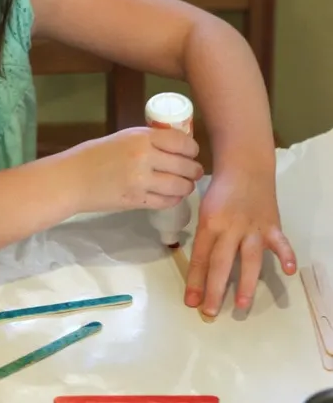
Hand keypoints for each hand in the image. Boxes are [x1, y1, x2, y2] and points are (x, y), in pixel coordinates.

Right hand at [67, 127, 203, 213]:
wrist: (72, 178)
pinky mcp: (136, 201)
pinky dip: (173, 199)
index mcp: (142, 137)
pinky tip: (172, 196)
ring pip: (179, 186)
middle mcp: (145, 158)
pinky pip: (166, 202)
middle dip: (194, 170)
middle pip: (185, 166)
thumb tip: (175, 146)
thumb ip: (148, 141)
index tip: (193, 153)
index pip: (181, 142)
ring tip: (185, 185)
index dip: (192, 149)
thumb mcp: (123, 137)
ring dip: (186, 186)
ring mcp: (141, 181)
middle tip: (195, 172)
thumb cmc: (95, 154)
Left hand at [184, 169, 296, 316]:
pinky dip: (286, 256)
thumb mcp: (204, 210)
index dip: (195, 281)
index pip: (201, 257)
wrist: (244, 166)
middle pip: (221, 262)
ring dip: (246, 282)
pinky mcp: (272, 224)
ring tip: (242, 305)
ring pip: (249, 258)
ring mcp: (253, 227)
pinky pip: (280, 242)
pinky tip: (288, 271)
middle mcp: (230, 227)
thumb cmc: (220, 189)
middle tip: (210, 312)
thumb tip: (200, 268)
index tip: (190, 302)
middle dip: (214, 289)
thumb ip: (205, 237)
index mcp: (210, 223)